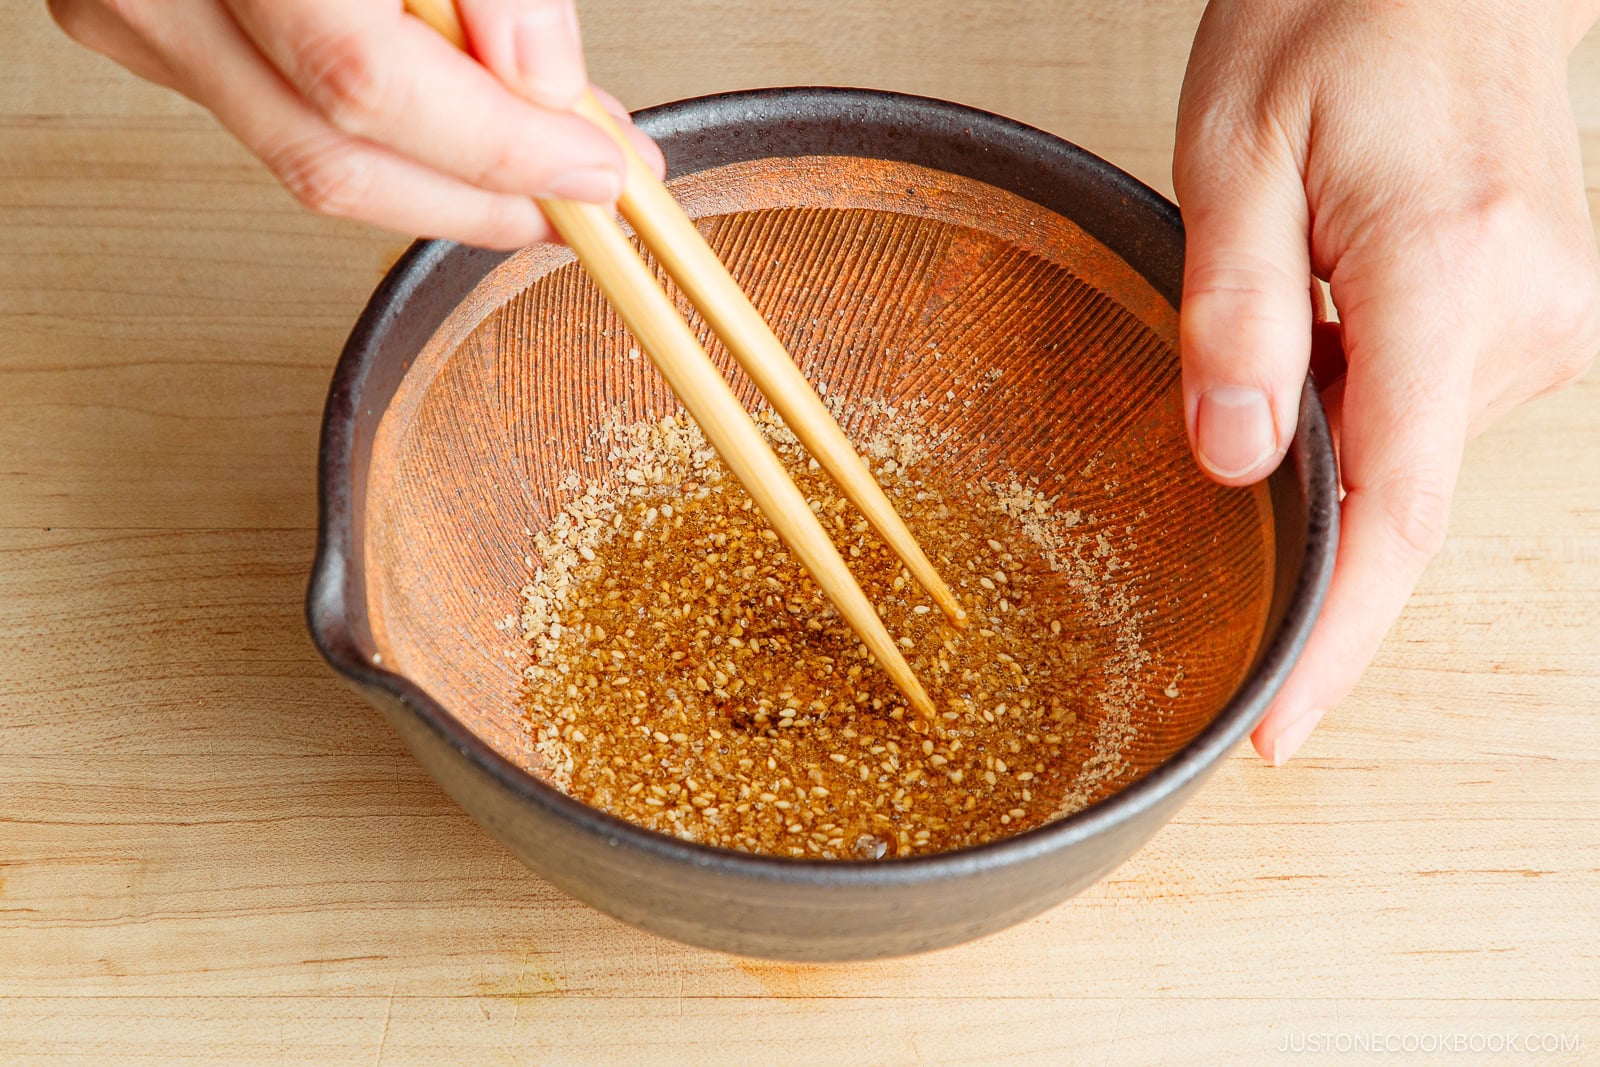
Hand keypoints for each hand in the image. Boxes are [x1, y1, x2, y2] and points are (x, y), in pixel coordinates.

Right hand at [47, 0, 665, 247]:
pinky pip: (288, 118)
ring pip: (311, 157)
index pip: (368, 83)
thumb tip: (545, 84)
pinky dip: (388, 136)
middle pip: (338, 161)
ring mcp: (146, 19)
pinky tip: (462, 117)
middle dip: (482, 201)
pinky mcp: (154, 36)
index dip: (496, 149)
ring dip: (444, 179)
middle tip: (581, 198)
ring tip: (542, 156)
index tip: (595, 171)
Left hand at [1174, 0, 1599, 762]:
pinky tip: (1322, 316)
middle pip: (1391, 491)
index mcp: (1446, 270)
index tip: (1280, 729)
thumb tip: (1234, 464)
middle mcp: (1527, 314)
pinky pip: (1427, 411)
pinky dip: (1357, 404)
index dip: (1336, 638)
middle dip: (1298, 506)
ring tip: (1281, 304)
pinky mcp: (1538, 321)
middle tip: (1216, 410)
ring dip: (1322, 432)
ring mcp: (1548, 322)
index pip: (1394, 511)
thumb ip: (1231, 315)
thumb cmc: (1336, 20)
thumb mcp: (1231, 152)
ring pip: (1405, 452)